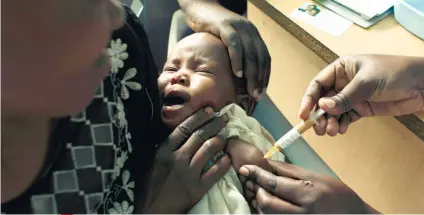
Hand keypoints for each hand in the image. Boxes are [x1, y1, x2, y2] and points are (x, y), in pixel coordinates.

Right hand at [142, 107, 230, 212]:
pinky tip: (227, 158)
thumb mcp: (150, 163)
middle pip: (199, 136)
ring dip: (220, 140)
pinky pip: (215, 171)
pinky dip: (223, 162)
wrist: (153, 211)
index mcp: (164, 151)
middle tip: (223, 119)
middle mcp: (177, 159)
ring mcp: (188, 173)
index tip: (209, 110)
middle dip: (214, 124)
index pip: (184, 128)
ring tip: (225, 137)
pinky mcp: (198, 188)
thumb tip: (176, 133)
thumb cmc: (149, 187)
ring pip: (209, 149)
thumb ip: (163, 149)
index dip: (199, 117)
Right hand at [181, 1, 270, 98]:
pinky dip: (237, 59)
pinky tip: (237, 73)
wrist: (199, 6)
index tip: (262, 91)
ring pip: (250, 52)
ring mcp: (238, 27)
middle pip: (259, 57)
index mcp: (253, 35)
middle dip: (259, 78)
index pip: (265, 58)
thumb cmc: (212, 28)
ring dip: (251, 73)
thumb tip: (238, 79)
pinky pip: (234, 44)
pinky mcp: (224, 25)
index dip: (265, 75)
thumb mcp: (228, 41)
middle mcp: (249, 30)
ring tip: (249, 89)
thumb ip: (236, 54)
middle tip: (257, 95)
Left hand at [239, 161, 371, 213]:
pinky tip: (267, 204)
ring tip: (259, 193)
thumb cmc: (337, 195)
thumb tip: (265, 162)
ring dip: (259, 203)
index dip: (256, 175)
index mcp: (309, 193)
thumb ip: (289, 171)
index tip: (244, 169)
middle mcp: (303, 212)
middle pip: (267, 203)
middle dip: (257, 191)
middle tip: (253, 183)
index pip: (274, 184)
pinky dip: (265, 213)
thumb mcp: (316, 177)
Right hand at [299, 55, 423, 135]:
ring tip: (332, 131)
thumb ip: (344, 97)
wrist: (422, 85)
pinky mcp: (361, 108)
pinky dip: (340, 125)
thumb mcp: (367, 82)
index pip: (318, 84)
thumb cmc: (395, 73)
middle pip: (322, 100)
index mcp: (341, 68)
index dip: (309, 99)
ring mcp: (352, 96)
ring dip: (329, 122)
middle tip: (319, 128)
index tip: (303, 114)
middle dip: (318, 115)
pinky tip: (340, 130)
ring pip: (332, 111)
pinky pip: (344, 118)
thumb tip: (322, 107)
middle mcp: (343, 82)